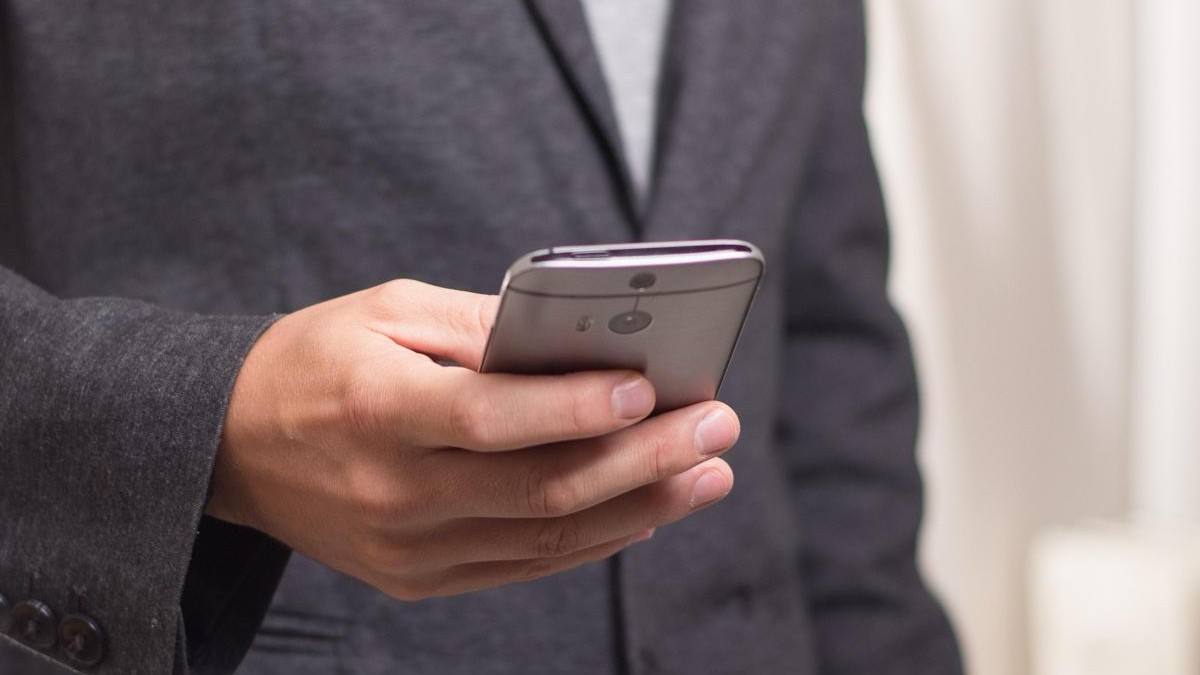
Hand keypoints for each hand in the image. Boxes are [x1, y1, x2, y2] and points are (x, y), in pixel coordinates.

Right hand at [207, 280, 737, 599]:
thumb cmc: (316, 359)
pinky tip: (648, 508)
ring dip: (640, 506)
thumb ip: (480, 327)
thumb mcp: (386, 310)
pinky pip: (524, 566)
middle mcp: (393, 492)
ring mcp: (407, 548)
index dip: (573, 409)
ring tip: (707, 472)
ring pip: (545, 538)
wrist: (232, 445)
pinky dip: (594, 539)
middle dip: (643, 459)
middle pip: (539, 489)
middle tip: (716, 426)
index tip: (651, 391)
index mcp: (376, 409)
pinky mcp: (419, 577)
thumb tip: (579, 341)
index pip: (488, 418)